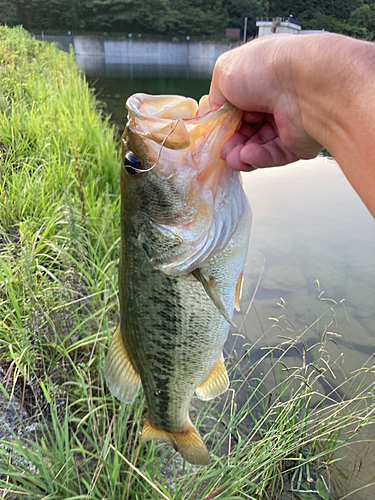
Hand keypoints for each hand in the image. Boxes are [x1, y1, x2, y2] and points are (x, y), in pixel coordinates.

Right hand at [209, 36, 322, 170]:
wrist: (307, 84)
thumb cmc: (266, 69)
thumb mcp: (224, 73)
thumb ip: (215, 97)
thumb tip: (214, 114)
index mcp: (260, 77)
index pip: (236, 104)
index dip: (223, 120)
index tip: (212, 132)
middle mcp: (275, 98)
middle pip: (245, 128)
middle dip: (230, 140)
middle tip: (220, 150)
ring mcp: (287, 122)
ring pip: (257, 145)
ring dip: (240, 152)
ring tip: (231, 158)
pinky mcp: (298, 144)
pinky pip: (273, 155)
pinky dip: (258, 157)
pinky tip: (247, 156)